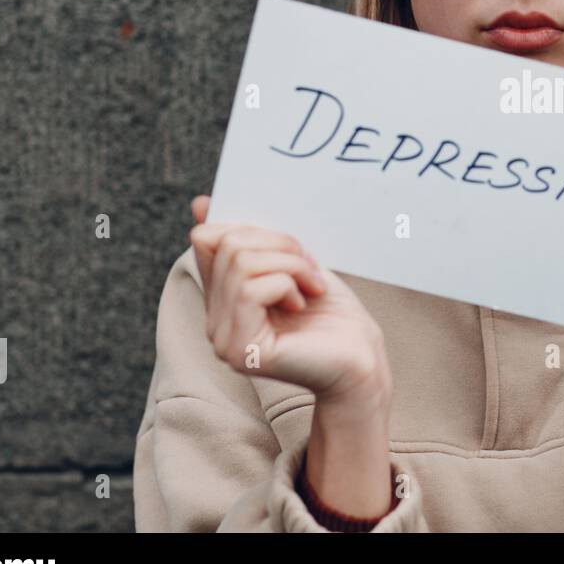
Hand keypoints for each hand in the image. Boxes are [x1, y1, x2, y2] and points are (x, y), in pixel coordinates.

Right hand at [188, 195, 391, 416]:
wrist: (362, 359)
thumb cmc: (333, 313)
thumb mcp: (291, 264)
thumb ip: (252, 241)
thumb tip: (201, 204)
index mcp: (223, 297)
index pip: (205, 240)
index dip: (243, 224)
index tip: (286, 241)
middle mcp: (214, 320)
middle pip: (228, 245)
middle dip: (281, 245)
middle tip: (311, 269)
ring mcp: (223, 338)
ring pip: (241, 263)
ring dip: (291, 264)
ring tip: (312, 286)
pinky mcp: (240, 350)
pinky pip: (252, 289)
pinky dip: (288, 283)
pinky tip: (303, 303)